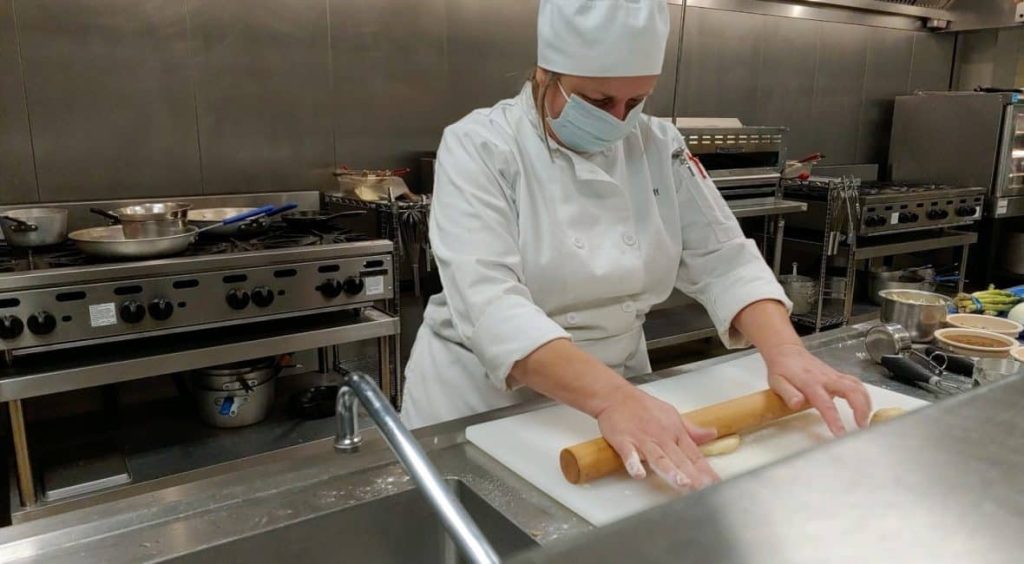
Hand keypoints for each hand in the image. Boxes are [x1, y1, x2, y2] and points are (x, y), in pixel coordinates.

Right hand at [595, 387, 718, 489]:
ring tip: (682, 483)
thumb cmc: (644, 407)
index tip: (716, 484)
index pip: (694, 455)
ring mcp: (642, 440)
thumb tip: (712, 434)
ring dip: (670, 471)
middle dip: (693, 476)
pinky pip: (629, 454)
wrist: (616, 396)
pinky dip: (633, 464)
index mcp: (675, 432)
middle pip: (679, 459)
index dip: (705, 471)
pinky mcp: (624, 441)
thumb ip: (691, 430)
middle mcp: (662, 437)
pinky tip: (638, 474)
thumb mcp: (672, 415)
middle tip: (705, 490)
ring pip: (658, 458)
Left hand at [762, 343, 871, 435]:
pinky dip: (863, 395)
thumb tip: (797, 404)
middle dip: (860, 408)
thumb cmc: (781, 369)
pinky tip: (864, 407)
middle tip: (862, 426)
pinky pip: (855, 383)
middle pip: (851, 390)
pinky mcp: (837, 375)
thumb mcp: (777, 382)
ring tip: (865, 419)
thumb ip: (788, 394)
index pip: (825, 403)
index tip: (841, 433)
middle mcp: (826, 378)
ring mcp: (833, 375)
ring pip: (857, 386)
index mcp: (810, 383)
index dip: (834, 419)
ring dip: (865, 402)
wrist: (786, 351)